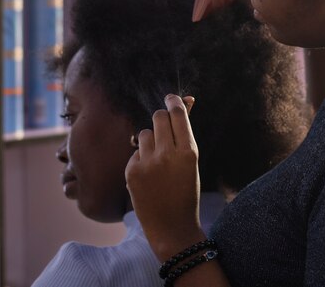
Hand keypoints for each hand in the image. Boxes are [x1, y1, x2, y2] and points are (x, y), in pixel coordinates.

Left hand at [125, 94, 205, 260]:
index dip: (174, 102)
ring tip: (158, 159)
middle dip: (161, 117)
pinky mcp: (132, 171)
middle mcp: (167, 155)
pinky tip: (149, 175)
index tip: (171, 98)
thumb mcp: (192, 161)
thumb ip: (185, 132)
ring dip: (151, 139)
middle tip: (164, 125)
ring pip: (144, 132)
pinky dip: (142, 158)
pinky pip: (136, 151)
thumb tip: (187, 99)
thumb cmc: (186, 191)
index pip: (177, 114)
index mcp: (188, 152)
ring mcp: (148, 163)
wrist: (171, 226)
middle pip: (158, 117)